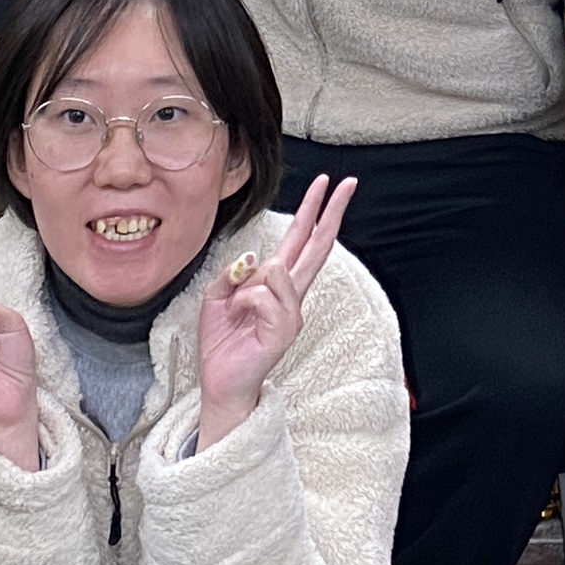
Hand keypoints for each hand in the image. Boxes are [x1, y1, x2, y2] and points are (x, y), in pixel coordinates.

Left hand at [197, 173, 354, 442]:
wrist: (221, 382)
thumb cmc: (222, 342)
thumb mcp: (217, 295)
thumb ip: (234, 272)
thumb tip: (255, 258)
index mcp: (277, 284)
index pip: (300, 239)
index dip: (313, 210)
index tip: (327, 183)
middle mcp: (291, 295)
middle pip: (316, 245)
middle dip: (330, 211)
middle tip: (347, 182)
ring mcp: (292, 312)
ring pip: (278, 270)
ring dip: (249, 284)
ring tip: (238, 308)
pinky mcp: (285, 329)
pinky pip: (263, 295)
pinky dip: (244, 301)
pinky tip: (242, 316)